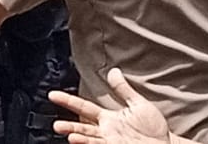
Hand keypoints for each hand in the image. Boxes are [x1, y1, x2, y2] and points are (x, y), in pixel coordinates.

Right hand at [48, 69, 172, 143]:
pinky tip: (80, 141)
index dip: (68, 101)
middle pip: (82, 127)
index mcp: (108, 118)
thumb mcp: (138, 104)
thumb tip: (113, 71)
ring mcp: (110, 142)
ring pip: (90, 139)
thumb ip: (123, 89)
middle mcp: (106, 131)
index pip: (84, 107)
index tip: (52, 94)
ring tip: (69, 135)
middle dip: (68, 126)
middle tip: (56, 125)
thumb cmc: (154, 128)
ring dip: (78, 138)